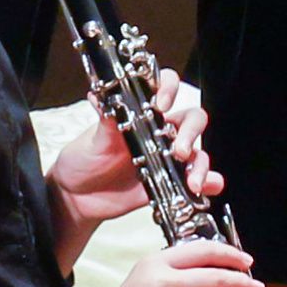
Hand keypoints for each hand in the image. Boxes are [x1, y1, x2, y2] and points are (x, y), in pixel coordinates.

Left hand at [52, 69, 210, 233]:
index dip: (169, 89)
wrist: (77, 197)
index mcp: (141, 114)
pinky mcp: (169, 183)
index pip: (164, 88)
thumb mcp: (91, 140)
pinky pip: (196, 181)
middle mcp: (159, 133)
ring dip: (201, 165)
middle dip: (191, 133)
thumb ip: (105, 122)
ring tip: (193, 182)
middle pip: (191, 120)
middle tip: (179, 151)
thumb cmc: (83, 160)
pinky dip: (209, 183)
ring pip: (197, 152)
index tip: (161, 105)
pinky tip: (208, 188)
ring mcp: (166, 159)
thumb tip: (102, 97)